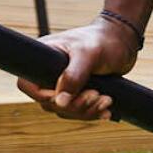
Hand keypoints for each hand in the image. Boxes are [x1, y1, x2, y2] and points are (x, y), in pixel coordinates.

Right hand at [15, 15, 138, 120]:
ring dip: (85, 110)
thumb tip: (59, 102)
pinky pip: (78, 110)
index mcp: (45, 58)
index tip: (65, 96)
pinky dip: (92, 112)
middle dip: (73, 105)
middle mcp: (50, 73)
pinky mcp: (78, 92)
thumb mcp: (88, 54)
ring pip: (65, 110)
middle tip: (96, 95)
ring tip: (106, 100)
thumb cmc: (104, 40)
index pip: (28, 84)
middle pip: (49, 103)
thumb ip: (74, 75)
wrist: (124, 41)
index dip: (42, 95)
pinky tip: (106, 110)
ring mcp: (64, 84)